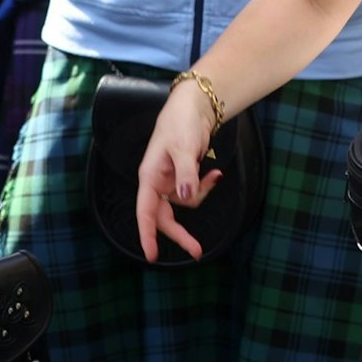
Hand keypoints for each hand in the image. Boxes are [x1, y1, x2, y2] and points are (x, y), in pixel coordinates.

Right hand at [133, 79, 225, 261]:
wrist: (195, 106)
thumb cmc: (181, 123)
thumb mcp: (184, 147)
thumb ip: (186, 174)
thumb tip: (184, 197)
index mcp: (150, 177)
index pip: (145, 212)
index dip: (147, 235)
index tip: (152, 255)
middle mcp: (158, 182)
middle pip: (165, 216)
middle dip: (180, 233)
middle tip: (197, 251)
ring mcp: (171, 180)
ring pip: (185, 203)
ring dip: (202, 193)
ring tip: (215, 174)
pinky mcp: (185, 176)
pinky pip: (195, 190)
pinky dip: (206, 185)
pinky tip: (216, 173)